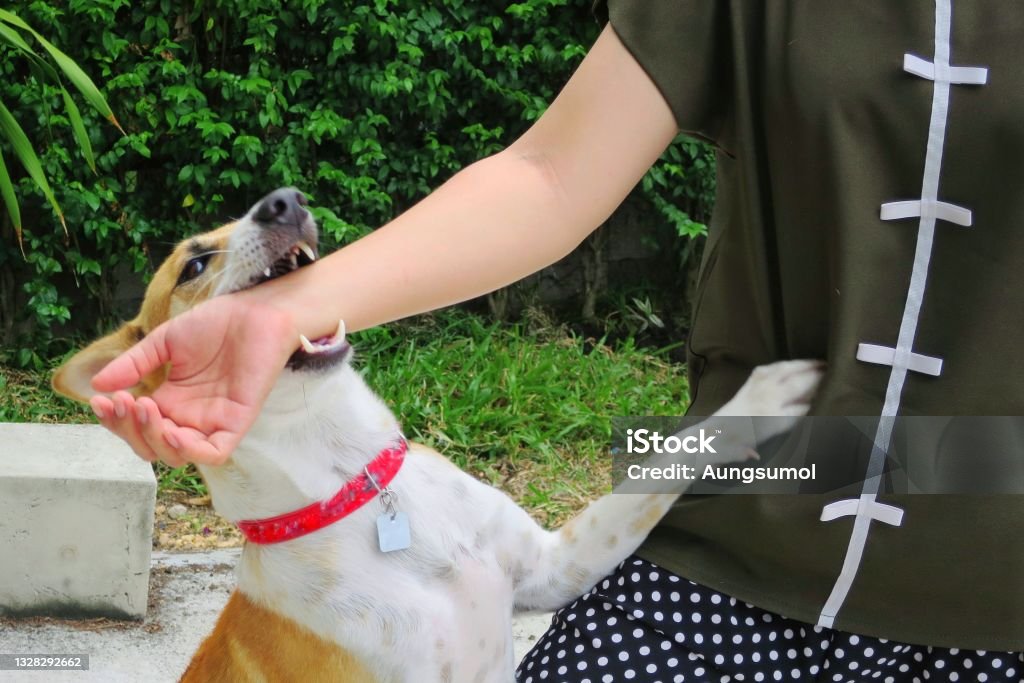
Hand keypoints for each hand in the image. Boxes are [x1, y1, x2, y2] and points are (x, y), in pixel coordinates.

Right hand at [89, 295, 297, 466]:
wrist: (253, 312)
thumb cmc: (214, 324)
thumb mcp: (164, 343)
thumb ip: (133, 365)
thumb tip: (97, 385)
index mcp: (170, 401)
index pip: (136, 428)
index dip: (115, 422)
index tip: (100, 400)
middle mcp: (189, 417)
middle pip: (151, 447)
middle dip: (129, 430)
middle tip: (123, 401)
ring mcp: (213, 422)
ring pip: (176, 455)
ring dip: (152, 438)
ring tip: (144, 405)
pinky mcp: (237, 422)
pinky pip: (213, 453)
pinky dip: (189, 450)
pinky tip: (171, 430)